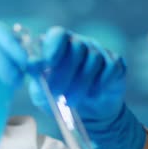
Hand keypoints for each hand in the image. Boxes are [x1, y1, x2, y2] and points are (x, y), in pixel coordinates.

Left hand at [27, 26, 145, 148]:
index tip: (46, 64)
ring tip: (70, 102)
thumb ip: (36, 79)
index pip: (57, 34)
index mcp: (58, 45)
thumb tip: (32, 66)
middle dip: (64, 73)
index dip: (52, 47)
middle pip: (76, 47)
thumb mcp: (42, 92)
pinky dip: (101, 82)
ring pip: (93, 59)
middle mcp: (79, 43)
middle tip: (56, 94)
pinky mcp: (115, 64)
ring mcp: (99, 51)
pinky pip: (110, 67)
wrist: (88, 114)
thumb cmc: (59, 97)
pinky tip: (92, 95)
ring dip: (81, 83)